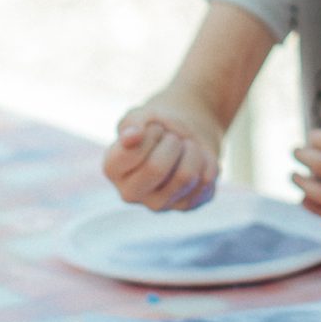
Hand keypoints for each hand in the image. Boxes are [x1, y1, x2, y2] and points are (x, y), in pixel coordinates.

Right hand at [105, 94, 222, 210]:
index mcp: (112, 169)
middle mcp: (130, 193)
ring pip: (186, 176)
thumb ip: (132, 123)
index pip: (132, 151)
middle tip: (173, 137)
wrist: (183, 135)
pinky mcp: (186, 206)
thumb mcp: (143, 115)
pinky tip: (197, 160)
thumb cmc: (157, 125)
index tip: (155, 128)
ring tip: (186, 147)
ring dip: (192, 151)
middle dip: (172, 142)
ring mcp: (158, 204)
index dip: (151, 131)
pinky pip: (206, 180)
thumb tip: (131, 137)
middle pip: (156, 168)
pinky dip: (207, 160)